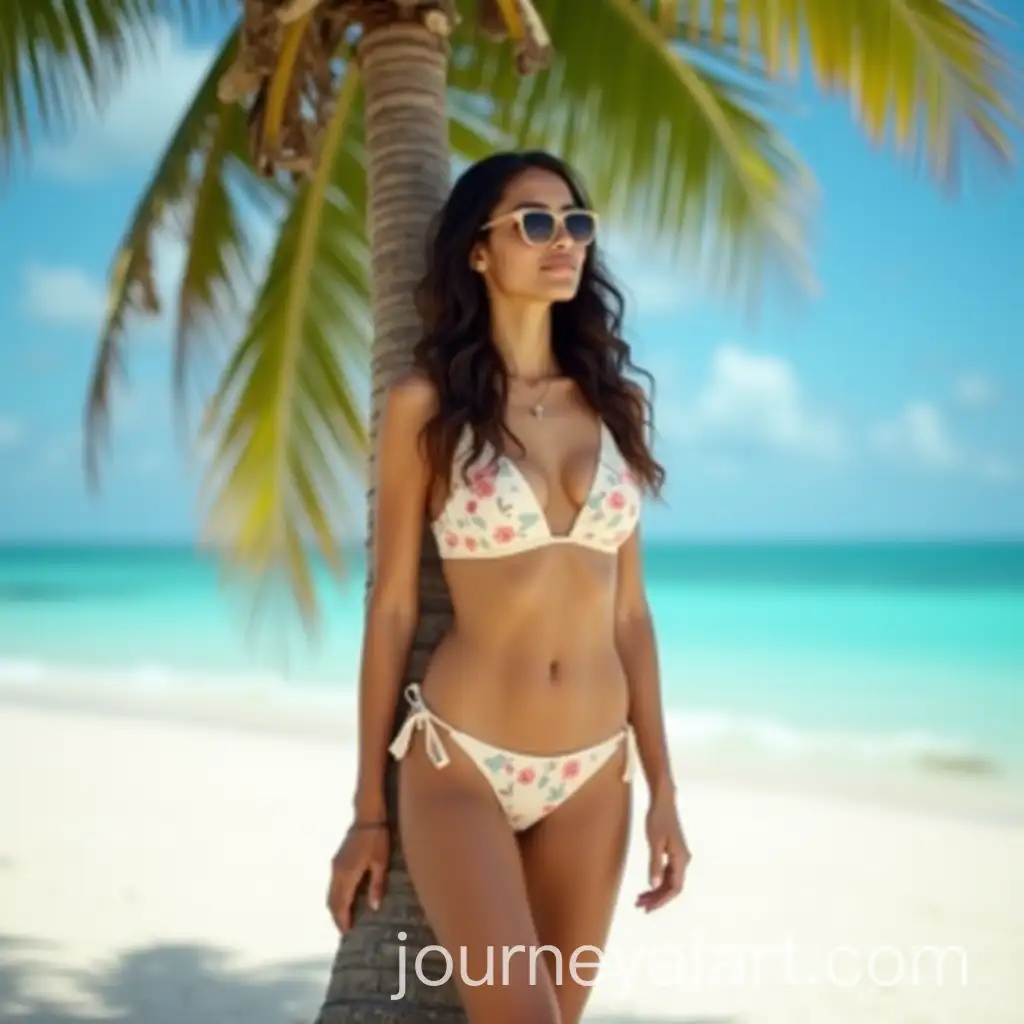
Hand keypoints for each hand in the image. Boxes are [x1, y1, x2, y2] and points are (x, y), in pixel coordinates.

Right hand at [326, 821, 389, 932]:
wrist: (367, 817)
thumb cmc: (377, 839)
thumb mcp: (381, 862)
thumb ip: (377, 885)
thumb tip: (373, 907)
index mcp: (347, 875)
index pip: (341, 904)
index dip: (342, 920)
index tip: (347, 933)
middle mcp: (337, 872)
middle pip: (332, 901)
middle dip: (337, 917)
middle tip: (346, 930)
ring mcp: (335, 866)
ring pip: (330, 893)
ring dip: (335, 907)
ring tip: (345, 918)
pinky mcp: (337, 861)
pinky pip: (333, 885)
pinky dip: (336, 897)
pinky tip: (346, 900)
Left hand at [636, 787, 690, 912]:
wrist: (663, 801)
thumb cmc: (658, 818)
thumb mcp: (654, 842)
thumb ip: (655, 864)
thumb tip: (655, 884)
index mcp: (681, 859)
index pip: (675, 888)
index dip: (662, 900)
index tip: (649, 908)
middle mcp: (683, 860)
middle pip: (672, 886)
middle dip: (657, 898)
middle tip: (640, 906)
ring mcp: (679, 856)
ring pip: (669, 880)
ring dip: (656, 891)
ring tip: (640, 899)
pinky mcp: (673, 852)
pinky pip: (667, 872)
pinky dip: (657, 880)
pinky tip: (647, 886)